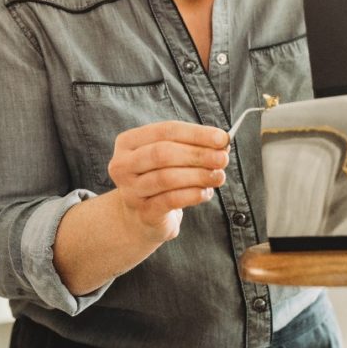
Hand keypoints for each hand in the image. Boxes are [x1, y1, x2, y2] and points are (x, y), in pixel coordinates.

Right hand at [108, 121, 229, 245]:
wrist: (141, 217)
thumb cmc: (161, 176)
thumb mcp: (172, 156)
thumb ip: (193, 146)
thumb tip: (222, 141)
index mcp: (128, 142)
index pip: (166, 130)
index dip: (196, 134)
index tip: (222, 138)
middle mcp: (123, 165)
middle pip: (163, 153)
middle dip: (198, 154)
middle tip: (223, 158)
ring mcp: (130, 191)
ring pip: (167, 178)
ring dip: (199, 175)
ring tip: (219, 176)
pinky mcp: (143, 213)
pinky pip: (170, 200)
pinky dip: (192, 194)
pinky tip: (206, 192)